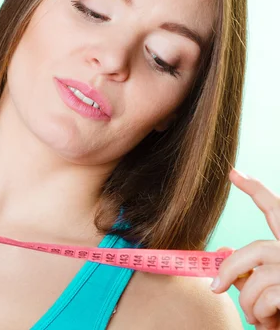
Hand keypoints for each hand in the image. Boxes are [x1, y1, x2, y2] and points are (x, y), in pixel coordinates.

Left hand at [211, 168, 279, 328]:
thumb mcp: (272, 285)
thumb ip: (252, 270)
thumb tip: (223, 254)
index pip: (277, 209)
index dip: (256, 189)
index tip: (234, 172)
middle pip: (253, 250)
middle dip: (229, 270)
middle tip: (215, 287)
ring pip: (256, 279)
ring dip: (248, 303)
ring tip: (256, 318)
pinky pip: (267, 298)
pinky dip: (260, 314)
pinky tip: (267, 323)